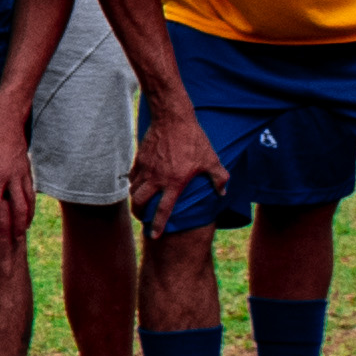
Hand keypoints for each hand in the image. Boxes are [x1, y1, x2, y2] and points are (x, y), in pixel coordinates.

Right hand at [129, 104, 222, 228]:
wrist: (173, 119)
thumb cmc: (194, 139)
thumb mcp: (211, 159)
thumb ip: (218, 178)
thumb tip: (223, 192)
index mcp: (175, 182)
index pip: (163, 210)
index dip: (158, 225)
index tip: (154, 235)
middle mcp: (157, 179)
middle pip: (139, 202)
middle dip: (138, 213)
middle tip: (141, 217)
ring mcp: (146, 168)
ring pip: (133, 190)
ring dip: (135, 198)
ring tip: (139, 202)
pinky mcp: (140, 158)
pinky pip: (132, 175)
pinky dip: (133, 182)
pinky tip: (137, 183)